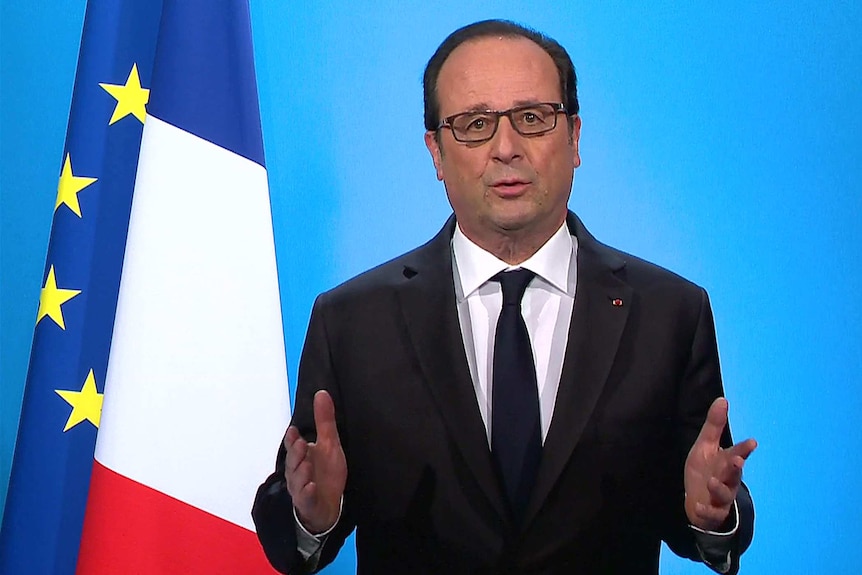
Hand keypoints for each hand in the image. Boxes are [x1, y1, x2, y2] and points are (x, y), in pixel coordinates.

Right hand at [283, 390, 346, 533]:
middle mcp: (297, 471)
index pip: (293, 445)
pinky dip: (307, 493)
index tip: (294, 431)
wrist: (329, 505)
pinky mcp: (308, 503)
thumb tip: (321, 393)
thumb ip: (324, 420)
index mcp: (301, 456)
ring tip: (306, 465)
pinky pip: (305, 498)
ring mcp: (301, 488)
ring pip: (297, 480)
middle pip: (293, 462)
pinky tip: (311, 487)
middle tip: (301, 444)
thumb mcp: (329, 444)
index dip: (292, 439)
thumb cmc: (326, 473)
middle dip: (296, 454)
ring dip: (301, 473)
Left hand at [684, 398, 756, 530]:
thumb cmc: (706, 469)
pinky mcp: (712, 512)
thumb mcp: (705, 445)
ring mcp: (721, 497)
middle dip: (735, 467)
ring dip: (719, 487)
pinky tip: (698, 506)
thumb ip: (714, 425)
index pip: (737, 453)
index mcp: (726, 462)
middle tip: (737, 460)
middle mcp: (727, 479)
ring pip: (723, 493)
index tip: (752, 442)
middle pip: (733, 473)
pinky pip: (710, 513)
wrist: (698, 500)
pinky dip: (705, 510)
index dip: (744, 449)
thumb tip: (722, 399)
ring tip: (711, 481)